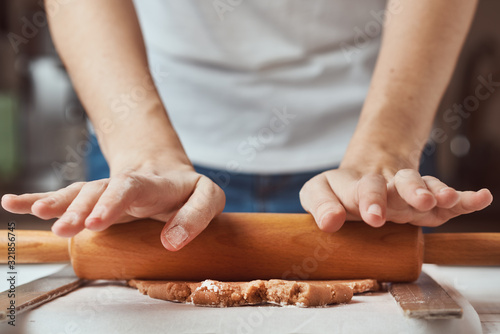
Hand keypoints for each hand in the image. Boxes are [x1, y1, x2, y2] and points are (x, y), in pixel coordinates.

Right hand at [1, 161, 224, 250]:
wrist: (166, 173)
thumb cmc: (188, 191)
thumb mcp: (208, 198)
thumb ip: (197, 216)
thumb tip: (171, 241)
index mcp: (156, 183)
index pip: (133, 187)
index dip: (113, 202)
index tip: (96, 221)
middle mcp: (127, 184)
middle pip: (101, 190)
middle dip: (82, 207)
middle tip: (66, 227)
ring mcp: (108, 190)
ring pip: (81, 192)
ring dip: (59, 203)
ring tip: (37, 212)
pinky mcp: (95, 199)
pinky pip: (66, 196)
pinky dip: (40, 199)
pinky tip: (13, 202)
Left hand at [300, 167, 492, 231]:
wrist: (365, 171)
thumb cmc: (338, 190)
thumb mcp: (317, 192)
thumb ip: (319, 205)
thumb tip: (330, 223)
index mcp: (356, 184)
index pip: (363, 188)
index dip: (369, 200)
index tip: (373, 216)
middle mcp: (385, 184)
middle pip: (400, 182)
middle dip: (410, 191)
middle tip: (418, 202)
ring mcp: (407, 190)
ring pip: (425, 185)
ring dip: (437, 191)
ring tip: (449, 198)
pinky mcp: (426, 197)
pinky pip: (446, 197)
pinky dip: (464, 199)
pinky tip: (481, 198)